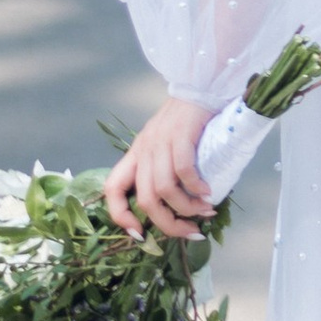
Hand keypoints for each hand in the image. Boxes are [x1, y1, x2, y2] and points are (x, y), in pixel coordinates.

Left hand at [105, 94, 220, 241]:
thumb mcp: (165, 145)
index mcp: (135, 154)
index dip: (119, 216)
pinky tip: (208, 192)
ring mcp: (160, 142)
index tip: (140, 234)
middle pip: (145, 199)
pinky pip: (183, 170)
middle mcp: (143, 150)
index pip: (112, 188)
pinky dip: (196, 187)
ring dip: (186, 207)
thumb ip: (164, 170)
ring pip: (164, 189)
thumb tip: (178, 206)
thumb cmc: (187, 120)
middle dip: (167, 224)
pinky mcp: (180, 135)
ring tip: (204, 210)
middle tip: (189, 231)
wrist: (200, 86)